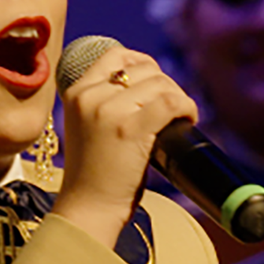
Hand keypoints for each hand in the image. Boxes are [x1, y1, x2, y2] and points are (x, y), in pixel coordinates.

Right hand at [52, 46, 196, 250]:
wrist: (87, 208)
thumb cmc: (93, 174)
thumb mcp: (88, 127)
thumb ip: (106, 102)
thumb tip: (150, 82)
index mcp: (75, 92)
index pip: (115, 55)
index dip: (142, 63)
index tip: (155, 83)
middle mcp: (89, 96)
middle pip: (143, 68)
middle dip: (165, 85)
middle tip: (171, 110)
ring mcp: (108, 110)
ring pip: (160, 83)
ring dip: (178, 97)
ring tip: (180, 117)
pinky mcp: (130, 128)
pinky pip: (171, 102)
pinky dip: (187, 108)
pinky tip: (188, 120)